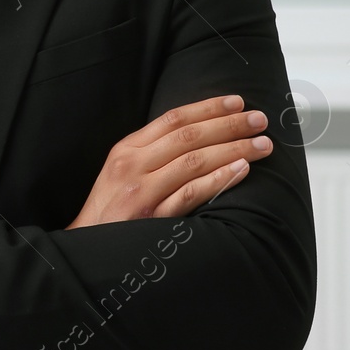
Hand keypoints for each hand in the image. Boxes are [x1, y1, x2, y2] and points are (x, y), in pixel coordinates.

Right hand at [67, 94, 271, 227]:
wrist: (88, 248)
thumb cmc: (110, 209)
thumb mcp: (121, 171)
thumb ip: (151, 153)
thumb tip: (197, 135)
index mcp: (126, 149)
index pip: (172, 119)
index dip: (208, 108)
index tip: (237, 102)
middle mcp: (132, 165)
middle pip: (188, 136)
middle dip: (229, 125)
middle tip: (260, 120)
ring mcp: (142, 191)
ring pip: (194, 161)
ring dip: (233, 150)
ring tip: (261, 145)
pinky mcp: (153, 218)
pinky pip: (191, 194)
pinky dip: (218, 180)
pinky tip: (241, 171)